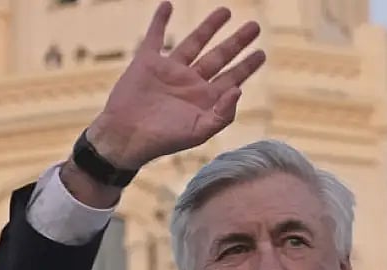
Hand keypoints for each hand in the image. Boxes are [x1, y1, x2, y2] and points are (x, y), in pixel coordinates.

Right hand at [86, 1, 265, 168]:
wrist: (126, 136)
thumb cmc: (163, 140)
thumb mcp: (199, 132)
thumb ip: (222, 114)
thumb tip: (239, 89)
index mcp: (204, 99)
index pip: (231, 78)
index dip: (246, 66)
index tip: (261, 53)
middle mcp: (190, 82)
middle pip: (219, 56)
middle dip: (236, 42)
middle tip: (254, 27)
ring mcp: (169, 71)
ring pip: (194, 42)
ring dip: (209, 27)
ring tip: (225, 11)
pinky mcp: (147, 63)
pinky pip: (155, 37)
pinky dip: (160, 21)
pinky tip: (168, 6)